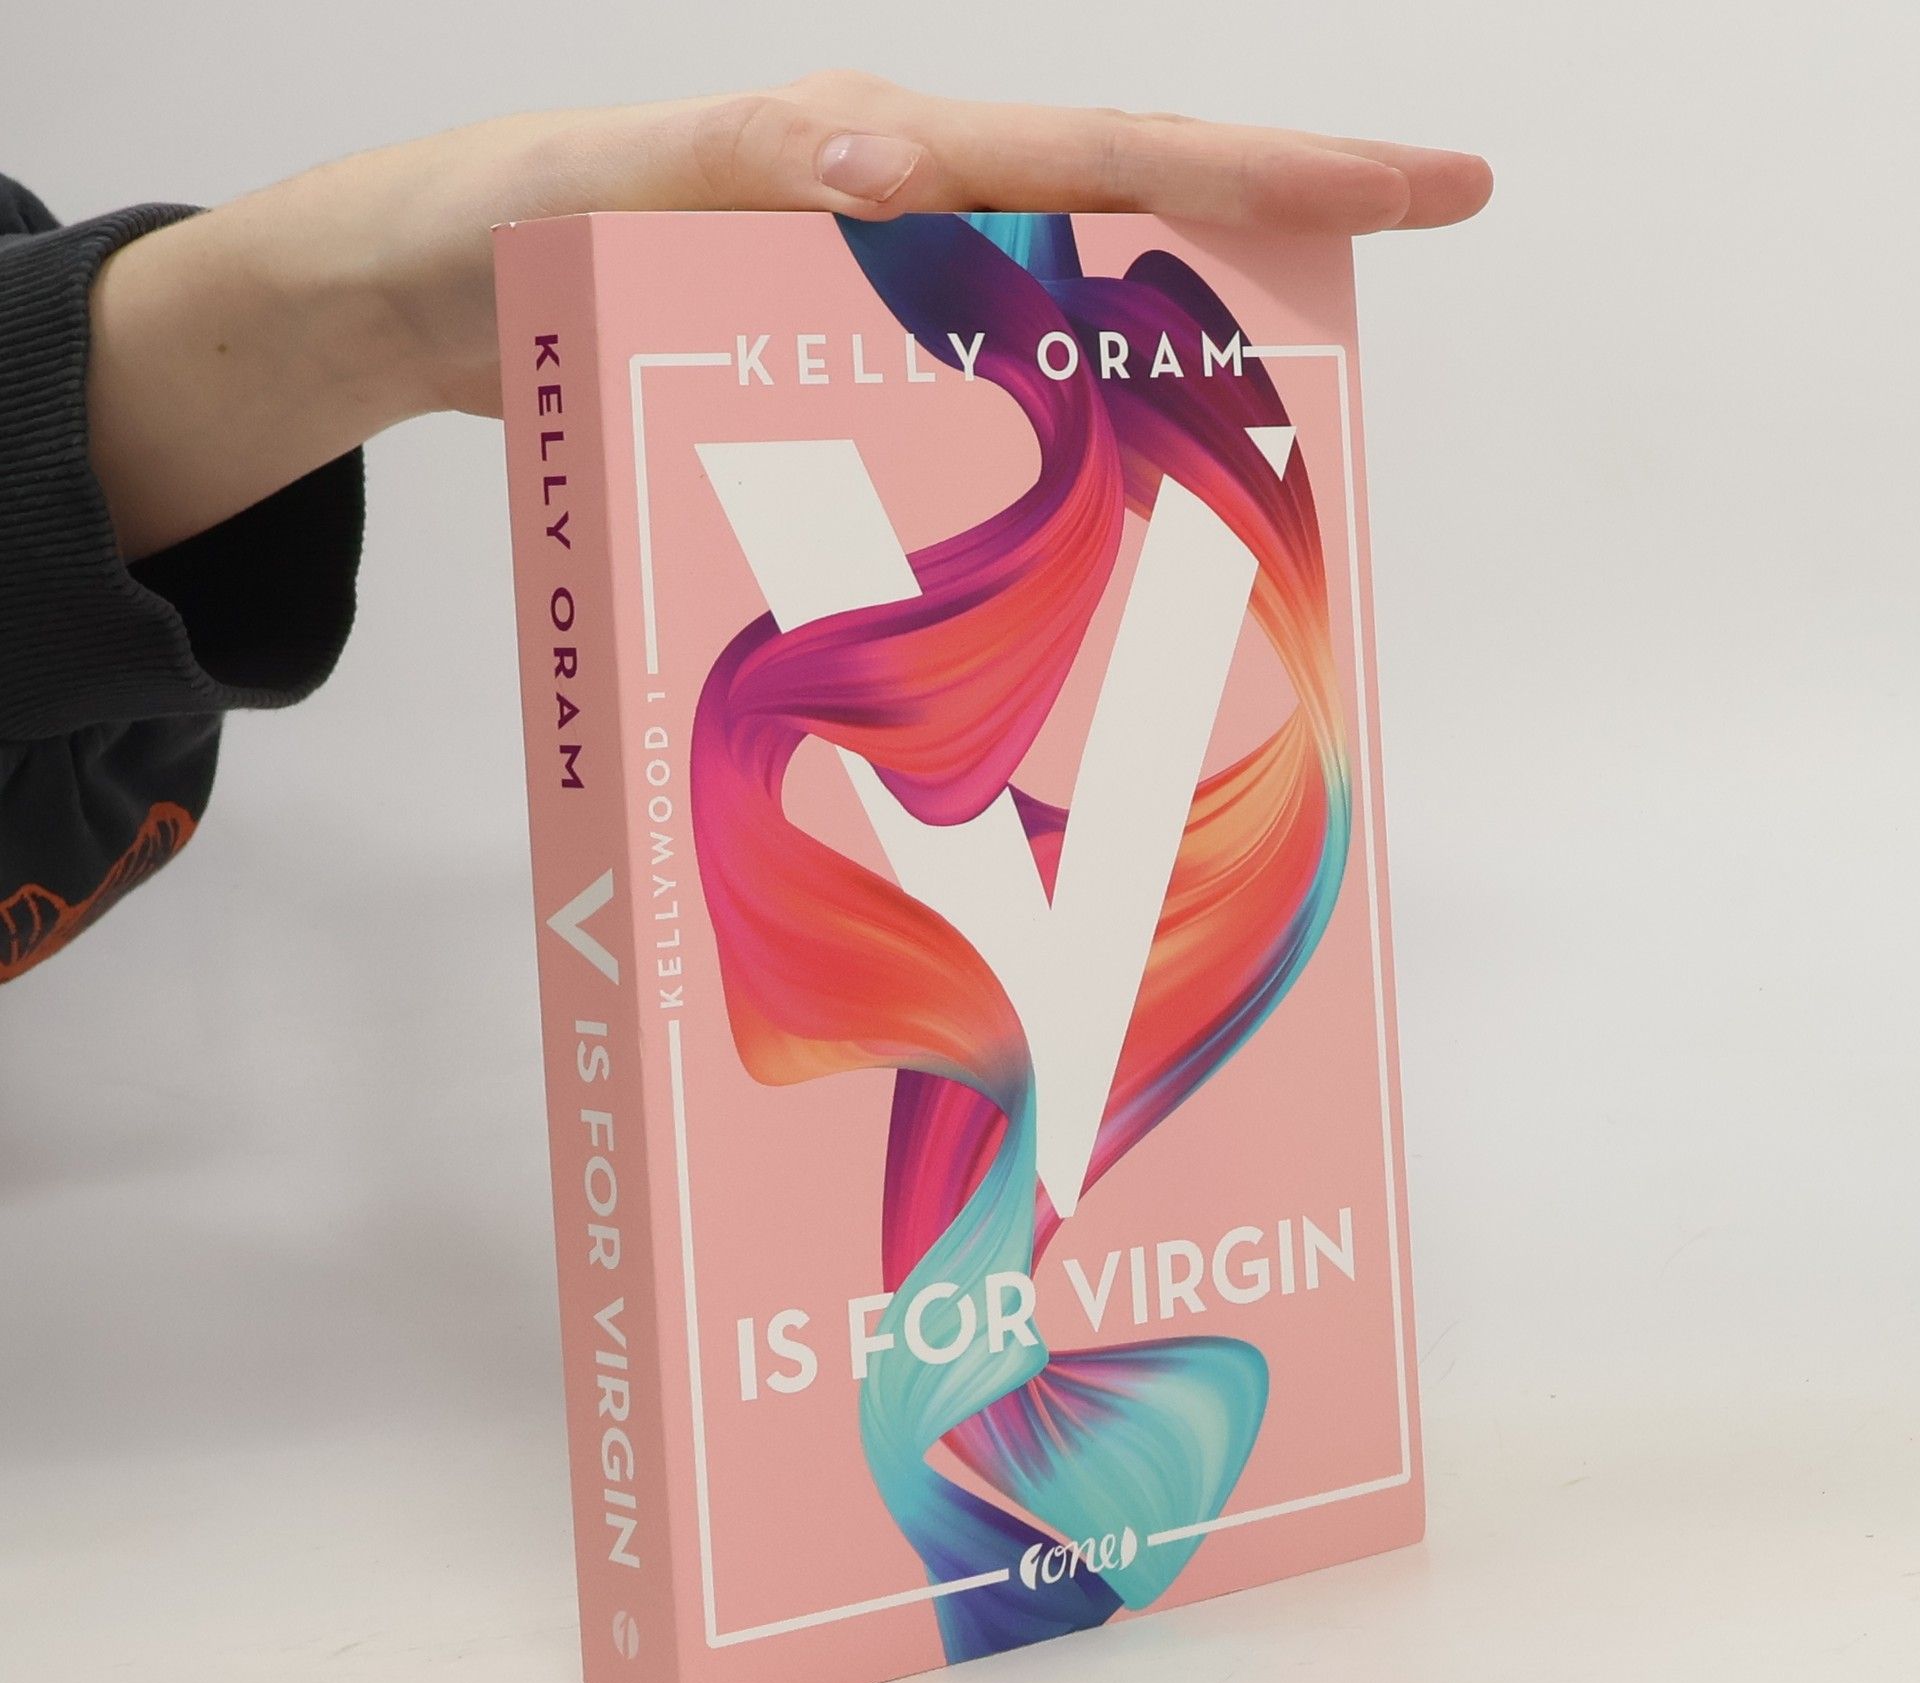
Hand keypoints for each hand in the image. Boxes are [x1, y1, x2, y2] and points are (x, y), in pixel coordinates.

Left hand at [87, 72, 1491, 558]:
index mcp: (873, 157)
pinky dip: (1052, 460)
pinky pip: (982, 406)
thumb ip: (730, 174)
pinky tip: (1095, 531)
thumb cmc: (490, 233)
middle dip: (1275, 252)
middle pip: (1126, 225)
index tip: (1429, 183)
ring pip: (1069, 329)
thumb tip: (892, 164)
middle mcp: (902, 216)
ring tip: (1280, 469)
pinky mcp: (847, 365)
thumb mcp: (594, 192)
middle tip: (1406, 288)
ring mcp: (884, 294)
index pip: (1107, 153)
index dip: (1273, 173)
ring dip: (1174, 389)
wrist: (416, 302)